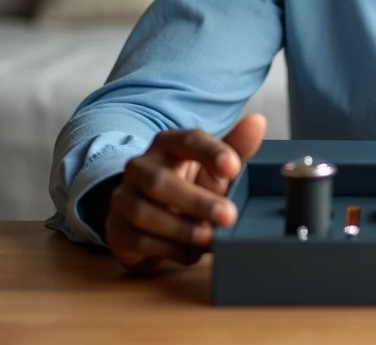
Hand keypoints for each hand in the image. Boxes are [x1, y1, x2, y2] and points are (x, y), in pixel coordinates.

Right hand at [104, 113, 265, 271]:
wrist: (152, 217)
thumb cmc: (191, 185)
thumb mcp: (216, 168)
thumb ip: (237, 148)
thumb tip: (257, 122)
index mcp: (168, 144)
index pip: (188, 140)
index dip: (211, 152)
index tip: (234, 167)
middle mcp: (141, 167)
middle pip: (160, 181)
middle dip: (196, 201)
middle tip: (228, 216)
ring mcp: (124, 198)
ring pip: (145, 213)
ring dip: (180, 228)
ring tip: (209, 237)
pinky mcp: (117, 229)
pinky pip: (139, 240)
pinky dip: (168, 249)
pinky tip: (191, 252)